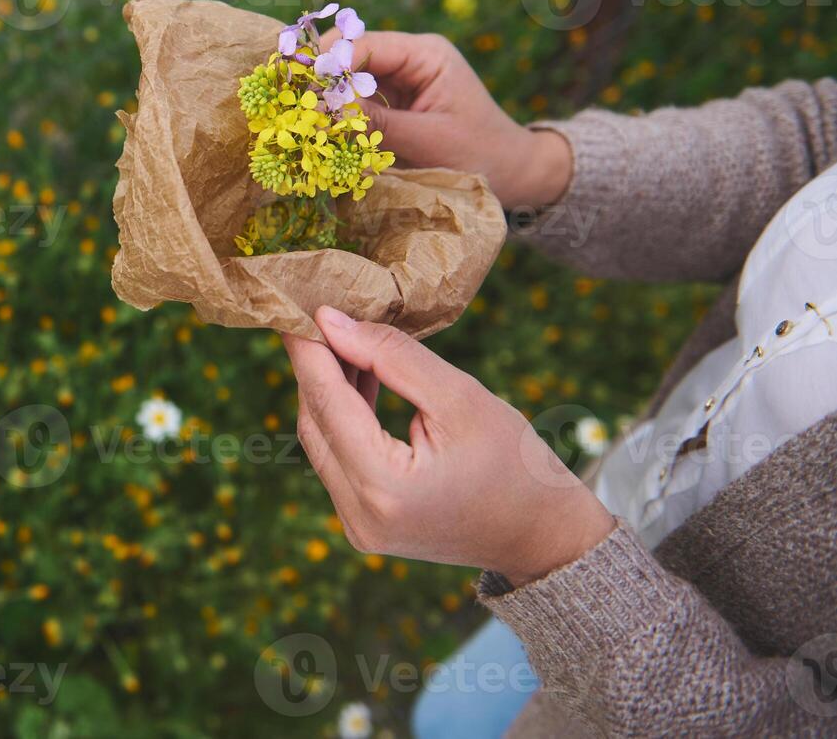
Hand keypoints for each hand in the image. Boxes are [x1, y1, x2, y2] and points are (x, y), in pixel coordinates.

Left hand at [284, 306, 613, 586]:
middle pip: (315, 423)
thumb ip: (391, 356)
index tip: (297, 304)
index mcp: (383, 487)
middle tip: (319, 312)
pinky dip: (344, 418)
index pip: (326, 402)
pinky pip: (338, 460)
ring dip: (327, 389)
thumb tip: (329, 322)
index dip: (309, 349)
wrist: (543, 536)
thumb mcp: (459, 397)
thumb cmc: (515, 463)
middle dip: (314, 365)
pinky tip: (359, 376)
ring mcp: (359, 527)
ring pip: (322, 441)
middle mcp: (359, 515)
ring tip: (342, 335)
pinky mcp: (365, 525)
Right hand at [318, 27, 571, 208]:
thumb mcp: (427, 140)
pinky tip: (323, 130)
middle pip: (350, 56)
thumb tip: (324, 111)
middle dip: (322, 80)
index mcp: (425, 54)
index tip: (301, 91)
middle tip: (295, 107)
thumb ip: (376, 124)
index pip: (364, 45)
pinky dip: (340, 115)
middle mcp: (410, 58)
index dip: (328, 64)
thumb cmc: (479, 154)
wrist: (513, 174)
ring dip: (328, 99)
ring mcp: (401, 80)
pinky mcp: (394, 103)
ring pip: (348, 79)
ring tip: (304, 121)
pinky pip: (357, 101)